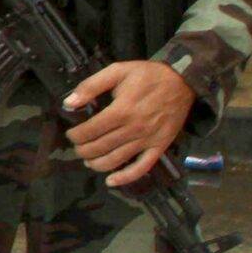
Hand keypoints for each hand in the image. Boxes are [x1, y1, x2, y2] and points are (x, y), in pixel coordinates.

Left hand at [65, 59, 195, 188]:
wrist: (183, 81)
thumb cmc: (148, 75)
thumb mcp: (117, 71)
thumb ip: (91, 86)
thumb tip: (68, 103)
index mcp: (121, 110)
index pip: (90, 131)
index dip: (75, 135)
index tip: (72, 134)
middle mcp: (134, 129)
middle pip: (99, 147)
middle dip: (83, 151)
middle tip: (78, 147)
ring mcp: (148, 140)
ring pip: (116, 160)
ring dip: (97, 164)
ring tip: (89, 161)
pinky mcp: (160, 146)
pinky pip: (142, 167)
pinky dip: (125, 178)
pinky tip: (111, 181)